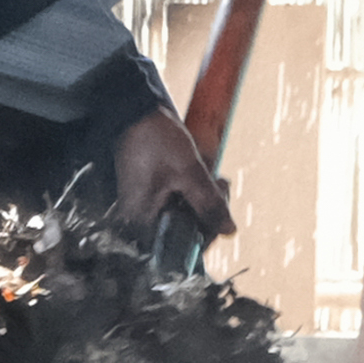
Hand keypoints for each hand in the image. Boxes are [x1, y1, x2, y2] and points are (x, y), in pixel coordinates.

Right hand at [110, 109, 235, 236]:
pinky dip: (195, 192)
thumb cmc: (154, 141)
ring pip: (184, 217)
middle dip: (209, 213)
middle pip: (183, 233)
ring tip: (217, 178)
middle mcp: (140, 220)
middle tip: (222, 189)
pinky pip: (178, 203)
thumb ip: (209, 204)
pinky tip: (207, 176)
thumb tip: (229, 231)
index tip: (223, 220)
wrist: (134, 112)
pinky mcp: (151, 194)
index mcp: (141, 222)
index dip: (205, 237)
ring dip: (205, 201)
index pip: (178, 249)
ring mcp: (145, 207)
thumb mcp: (188, 172)